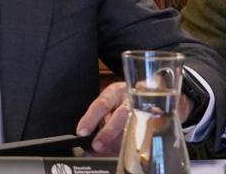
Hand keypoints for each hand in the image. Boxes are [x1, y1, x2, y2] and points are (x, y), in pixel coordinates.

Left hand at [77, 81, 195, 154]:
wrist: (155, 92)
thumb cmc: (125, 101)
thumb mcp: (110, 105)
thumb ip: (100, 121)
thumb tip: (89, 145)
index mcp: (116, 92)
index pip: (101, 104)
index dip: (90, 118)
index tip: (82, 132)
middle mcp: (132, 97)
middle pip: (122, 114)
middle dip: (108, 132)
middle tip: (97, 145)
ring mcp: (149, 106)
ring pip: (137, 124)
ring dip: (123, 141)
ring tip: (112, 151)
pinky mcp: (161, 117)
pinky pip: (150, 131)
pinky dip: (138, 143)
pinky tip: (130, 151)